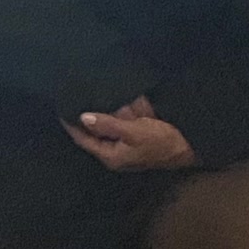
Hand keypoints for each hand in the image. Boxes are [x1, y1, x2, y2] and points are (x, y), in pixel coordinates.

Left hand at [67, 95, 194, 171]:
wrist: (189, 144)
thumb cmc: (160, 141)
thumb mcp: (133, 132)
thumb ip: (108, 124)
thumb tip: (84, 117)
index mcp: (110, 155)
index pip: (83, 139)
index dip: (71, 125)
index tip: (60, 109)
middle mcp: (114, 150)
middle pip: (92, 132)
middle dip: (83, 116)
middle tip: (71, 97)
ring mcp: (123, 142)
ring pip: (104, 124)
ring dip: (98, 111)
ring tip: (84, 93)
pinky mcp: (133, 134)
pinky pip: (117, 120)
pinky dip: (113, 110)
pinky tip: (108, 97)